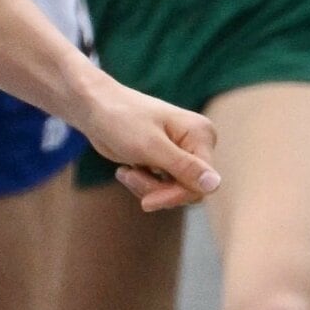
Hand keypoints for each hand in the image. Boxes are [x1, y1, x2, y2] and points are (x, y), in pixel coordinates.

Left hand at [78, 78, 220, 210]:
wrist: (93, 107)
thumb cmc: (120, 118)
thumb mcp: (150, 146)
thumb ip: (183, 167)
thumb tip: (216, 185)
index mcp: (201, 134)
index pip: (202, 183)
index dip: (176, 195)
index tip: (146, 202)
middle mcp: (196, 143)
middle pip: (189, 189)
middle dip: (157, 190)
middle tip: (129, 177)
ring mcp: (181, 152)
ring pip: (174, 191)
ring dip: (146, 187)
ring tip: (125, 172)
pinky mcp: (165, 160)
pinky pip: (162, 186)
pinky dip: (142, 184)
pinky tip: (126, 170)